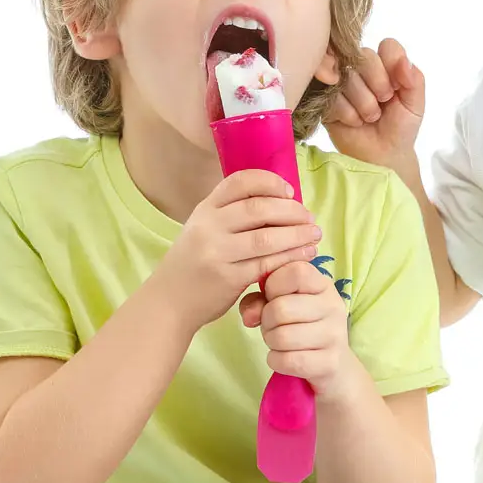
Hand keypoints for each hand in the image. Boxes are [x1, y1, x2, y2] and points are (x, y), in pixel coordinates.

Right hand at [155, 170, 321, 332]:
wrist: (168, 301)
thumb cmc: (193, 263)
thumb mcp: (202, 229)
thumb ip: (230, 214)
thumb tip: (279, 200)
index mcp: (205, 209)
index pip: (239, 182)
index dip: (269, 182)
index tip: (289, 192)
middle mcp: (208, 226)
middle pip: (258, 208)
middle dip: (291, 211)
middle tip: (310, 217)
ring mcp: (217, 252)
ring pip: (266, 237)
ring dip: (297, 235)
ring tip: (314, 235)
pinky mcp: (228, 278)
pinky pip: (266, 263)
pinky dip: (289, 257)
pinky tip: (304, 255)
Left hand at [239, 260, 357, 398]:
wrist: (331, 363)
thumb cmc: (300, 325)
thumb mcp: (281, 303)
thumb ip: (259, 300)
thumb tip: (250, 316)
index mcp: (322, 284)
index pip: (294, 272)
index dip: (273, 286)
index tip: (274, 297)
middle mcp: (333, 305)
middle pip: (281, 308)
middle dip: (266, 321)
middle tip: (272, 326)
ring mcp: (334, 334)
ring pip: (282, 337)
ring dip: (271, 342)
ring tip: (279, 341)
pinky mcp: (330, 362)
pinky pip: (288, 360)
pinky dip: (276, 361)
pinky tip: (283, 358)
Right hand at [325, 38, 423, 170]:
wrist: (383, 155)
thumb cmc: (400, 126)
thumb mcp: (415, 104)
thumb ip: (414, 79)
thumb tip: (404, 61)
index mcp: (385, 63)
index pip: (387, 46)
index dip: (391, 68)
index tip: (396, 89)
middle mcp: (360, 66)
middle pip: (363, 57)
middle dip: (377, 85)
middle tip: (383, 104)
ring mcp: (340, 81)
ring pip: (346, 76)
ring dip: (364, 104)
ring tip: (370, 117)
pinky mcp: (324, 99)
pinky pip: (332, 96)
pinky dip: (349, 114)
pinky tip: (355, 122)